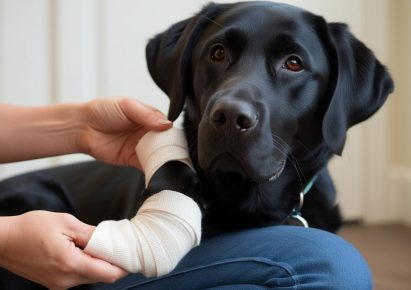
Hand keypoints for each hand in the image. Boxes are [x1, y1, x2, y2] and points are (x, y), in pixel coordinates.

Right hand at [0, 211, 126, 288]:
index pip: (107, 273)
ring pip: (90, 278)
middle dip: (113, 264)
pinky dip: (87, 267)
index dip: (123, 266)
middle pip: (101, 277)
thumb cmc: (32, 228)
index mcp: (71, 264)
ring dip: (100, 265)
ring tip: (105, 247)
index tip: (133, 254)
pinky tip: (88, 252)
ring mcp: (58, 285)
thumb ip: (90, 234)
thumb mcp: (65, 223)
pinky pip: (78, 277)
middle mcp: (66, 281)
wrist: (3, 241)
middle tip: (121, 247)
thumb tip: (110, 240)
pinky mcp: (53, 283)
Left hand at [81, 97, 171, 167]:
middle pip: (166, 143)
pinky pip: (147, 166)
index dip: (174, 133)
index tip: (179, 140)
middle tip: (178, 155)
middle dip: (172, 149)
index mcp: (149, 117)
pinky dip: (154, 169)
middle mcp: (147, 133)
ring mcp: (141, 147)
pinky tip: (159, 171)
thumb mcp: (127, 105)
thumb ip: (147, 114)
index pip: (167, 126)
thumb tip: (167, 125)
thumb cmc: (102, 110)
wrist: (81, 127)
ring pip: (158, 155)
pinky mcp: (133, 160)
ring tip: (172, 164)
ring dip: (165, 160)